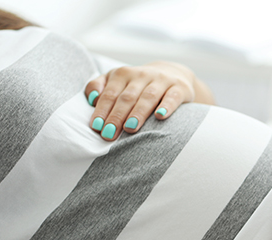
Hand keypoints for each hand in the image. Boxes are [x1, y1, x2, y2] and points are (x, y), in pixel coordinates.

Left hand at [85, 62, 205, 140]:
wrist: (173, 74)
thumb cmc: (138, 84)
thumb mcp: (117, 81)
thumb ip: (99, 86)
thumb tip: (91, 99)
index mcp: (123, 74)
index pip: (110, 94)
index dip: (102, 111)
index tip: (97, 128)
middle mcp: (141, 75)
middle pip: (127, 97)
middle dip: (117, 116)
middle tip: (109, 134)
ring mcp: (161, 80)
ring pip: (148, 97)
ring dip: (138, 113)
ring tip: (130, 128)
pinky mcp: (179, 88)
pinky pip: (172, 97)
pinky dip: (166, 106)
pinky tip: (160, 116)